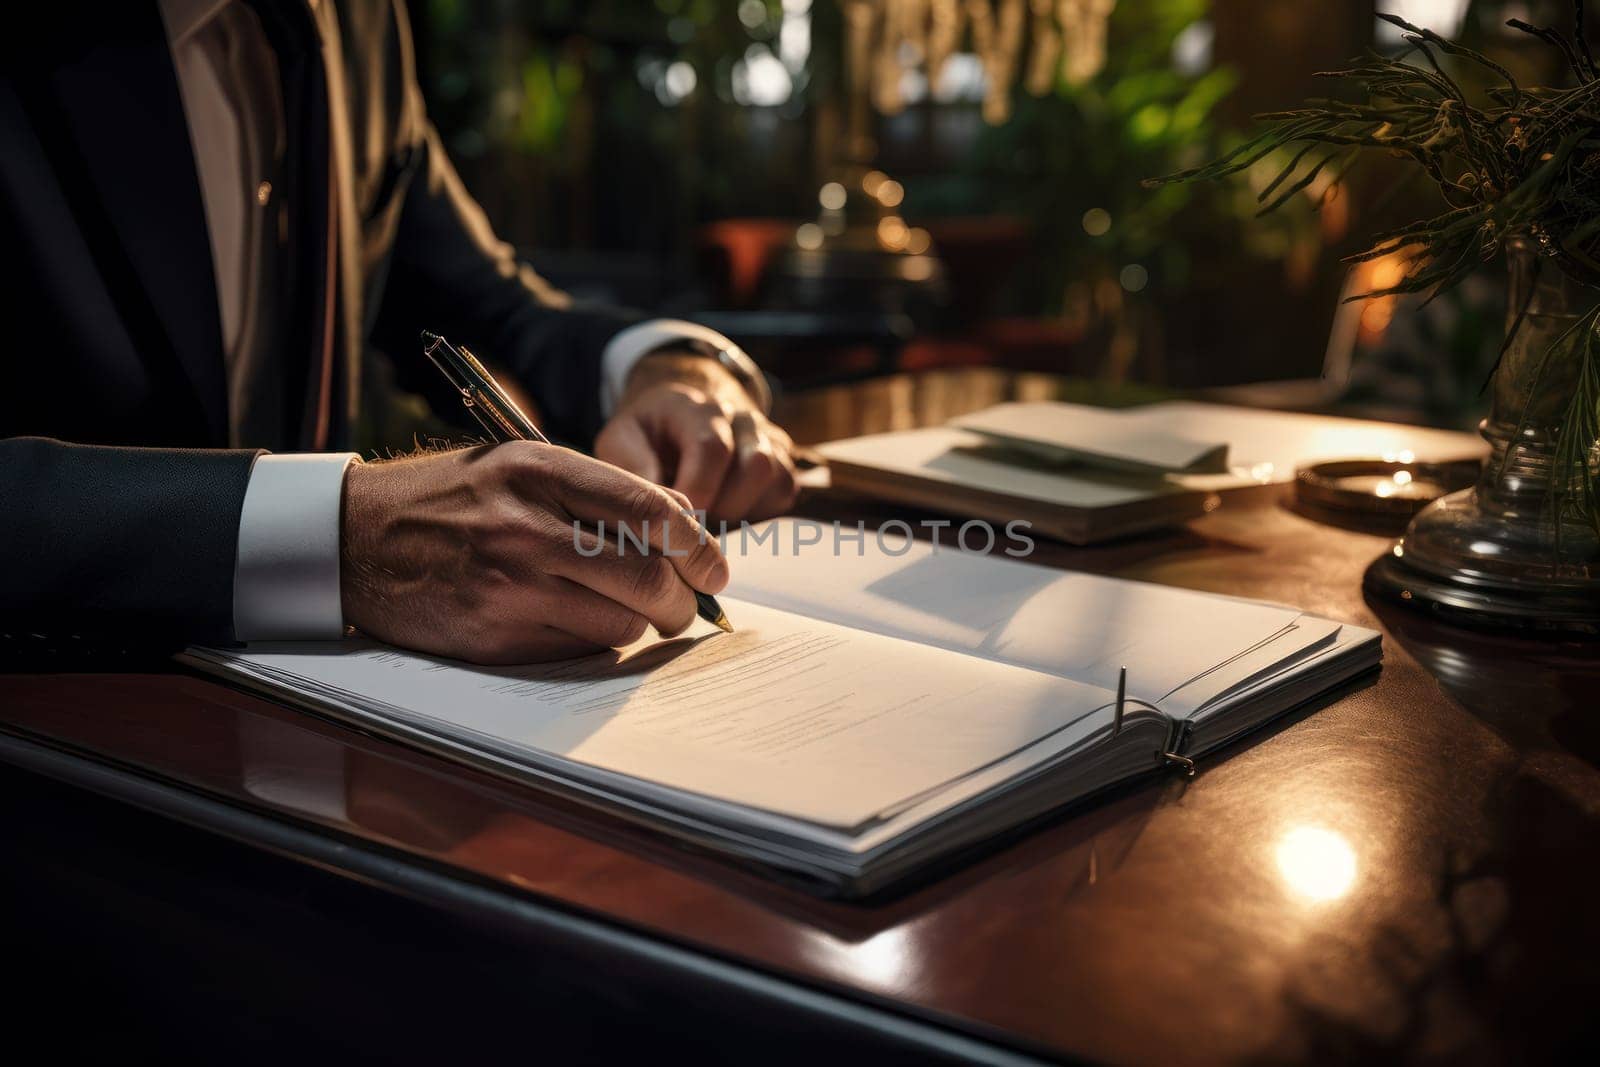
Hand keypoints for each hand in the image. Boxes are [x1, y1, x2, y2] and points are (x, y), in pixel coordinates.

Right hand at [339, 442, 728, 664]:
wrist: (355, 538)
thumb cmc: (453, 498)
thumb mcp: (520, 464)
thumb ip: (599, 489)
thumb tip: (685, 522)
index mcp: (539, 470)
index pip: (650, 511)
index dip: (699, 546)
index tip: (715, 568)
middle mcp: (526, 527)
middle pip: (647, 578)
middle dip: (682, 601)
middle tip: (686, 606)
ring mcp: (508, 586)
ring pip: (620, 623)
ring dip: (636, 624)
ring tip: (623, 610)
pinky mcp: (493, 636)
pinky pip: (578, 650)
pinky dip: (591, 641)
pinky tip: (570, 620)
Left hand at [594, 352, 798, 521]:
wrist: (674, 419)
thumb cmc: (645, 437)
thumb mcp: (621, 441)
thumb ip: (632, 468)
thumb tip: (653, 509)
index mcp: (697, 408)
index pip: (713, 447)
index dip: (698, 490)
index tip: (675, 519)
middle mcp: (740, 418)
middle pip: (756, 466)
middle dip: (724, 507)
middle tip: (692, 524)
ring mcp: (766, 438)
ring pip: (779, 479)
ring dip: (744, 512)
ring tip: (709, 521)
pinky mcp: (781, 461)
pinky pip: (785, 492)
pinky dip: (760, 513)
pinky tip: (728, 515)